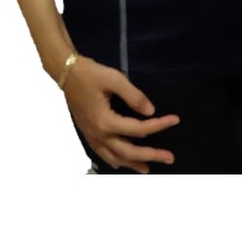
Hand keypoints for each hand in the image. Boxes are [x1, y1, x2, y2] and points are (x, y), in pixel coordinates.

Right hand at [63, 55, 180, 172]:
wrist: (65, 73)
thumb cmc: (90, 74)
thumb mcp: (114, 79)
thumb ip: (133, 96)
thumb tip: (150, 111)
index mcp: (106, 122)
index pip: (139, 129)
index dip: (159, 125)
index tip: (175, 120)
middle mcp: (99, 134)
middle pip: (129, 151)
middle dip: (151, 155)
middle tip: (170, 158)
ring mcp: (92, 136)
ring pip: (115, 157)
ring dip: (133, 164)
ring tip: (148, 168)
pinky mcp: (88, 133)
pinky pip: (102, 154)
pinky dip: (114, 160)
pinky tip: (120, 164)